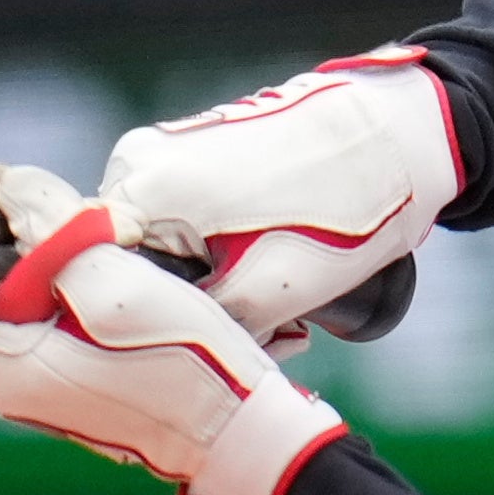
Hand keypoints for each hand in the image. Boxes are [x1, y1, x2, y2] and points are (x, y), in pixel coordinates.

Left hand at [0, 163, 346, 494]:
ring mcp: (36, 379)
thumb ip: (52, 230)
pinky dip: (74, 274)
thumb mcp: (116, 282)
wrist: (238, 433)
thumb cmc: (185, 368)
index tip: (16, 200)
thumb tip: (10, 191)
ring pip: (13, 288)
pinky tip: (120, 267)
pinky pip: (48, 308)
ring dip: (52, 247)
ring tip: (108, 237)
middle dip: (14, 226)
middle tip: (70, 207)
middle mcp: (3, 377)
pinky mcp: (70, 374)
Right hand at [97, 51, 457, 345]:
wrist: (398, 135)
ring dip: (212, 285)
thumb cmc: (341, 212)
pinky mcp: (200, 148)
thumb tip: (166, 360)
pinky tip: (277, 266)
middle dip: (188, 308)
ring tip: (282, 306)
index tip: (196, 350)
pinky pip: (189, 220)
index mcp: (140, 189)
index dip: (139, 326)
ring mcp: (168, 148)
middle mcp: (137, 161)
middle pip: (132, 263)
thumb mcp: (269, 295)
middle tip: (263, 334)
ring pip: (165, 246)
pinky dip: (225, 253)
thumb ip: (202, 326)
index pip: (94, 278)